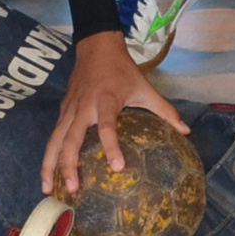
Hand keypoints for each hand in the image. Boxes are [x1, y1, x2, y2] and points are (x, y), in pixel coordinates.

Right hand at [43, 30, 183, 197]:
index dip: (111, 146)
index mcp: (106, 100)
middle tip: (73, 189)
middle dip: (69, 164)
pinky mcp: (62, 110)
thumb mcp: (145, 87)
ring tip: (48, 189)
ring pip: (55, 140)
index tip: (117, 168)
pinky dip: (49, 155)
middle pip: (71, 138)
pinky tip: (50, 173)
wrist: (96, 46)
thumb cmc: (122, 70)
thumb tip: (185, 132)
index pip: (107, 125)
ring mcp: (69, 109)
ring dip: (49, 165)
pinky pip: (53, 136)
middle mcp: (84, 107)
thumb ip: (165, 111)